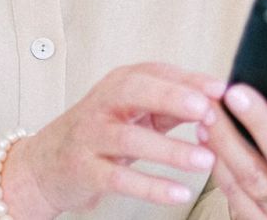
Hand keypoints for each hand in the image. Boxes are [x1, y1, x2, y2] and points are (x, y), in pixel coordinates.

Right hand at [0, 63, 225, 217]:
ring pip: (131, 139)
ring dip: (171, 150)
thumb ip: (172, 104)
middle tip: (207, 112)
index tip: (221, 89)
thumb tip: (218, 100)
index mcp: (120, 84)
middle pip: (136, 93)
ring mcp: (91, 138)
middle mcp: (103, 105)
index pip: (156, 73)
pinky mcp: (85, 171)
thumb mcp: (134, 110)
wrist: (44, 165)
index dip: (190, 80)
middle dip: (173, 99)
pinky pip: (120, 178)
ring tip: (205, 160)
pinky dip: (151, 187)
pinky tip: (179, 192)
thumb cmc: (100, 132)